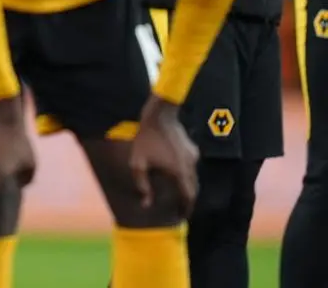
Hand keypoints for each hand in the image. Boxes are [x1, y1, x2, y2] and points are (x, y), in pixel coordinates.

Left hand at [129, 96, 198, 212]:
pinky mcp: (192, 148)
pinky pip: (191, 165)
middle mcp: (190, 166)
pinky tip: (176, 171)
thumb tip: (146, 204)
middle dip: (187, 199)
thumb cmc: (146, 140)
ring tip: (178, 192)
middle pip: (193, 188)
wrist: (159, 115)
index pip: (188, 197)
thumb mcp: (138, 163)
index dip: (186, 208)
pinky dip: (186, 172)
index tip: (182, 217)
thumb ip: (142, 184)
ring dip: (187, 186)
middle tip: (180, 207)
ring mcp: (193, 156)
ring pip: (193, 176)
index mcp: (179, 173)